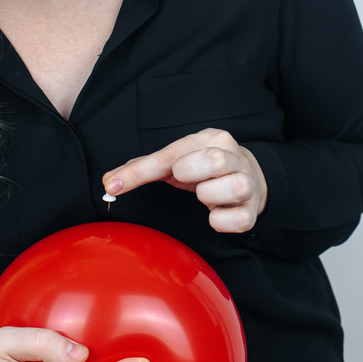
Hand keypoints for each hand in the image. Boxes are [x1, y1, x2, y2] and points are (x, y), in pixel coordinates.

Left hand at [102, 128, 267, 232]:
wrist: (251, 177)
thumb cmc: (204, 168)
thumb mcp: (177, 160)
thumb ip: (144, 169)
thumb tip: (110, 182)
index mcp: (211, 139)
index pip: (171, 153)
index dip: (139, 172)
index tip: (114, 185)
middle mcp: (234, 156)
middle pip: (214, 160)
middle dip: (192, 172)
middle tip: (185, 180)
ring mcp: (247, 183)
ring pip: (235, 187)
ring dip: (212, 196)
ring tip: (206, 196)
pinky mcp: (252, 210)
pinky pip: (240, 219)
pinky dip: (222, 222)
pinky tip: (216, 215)